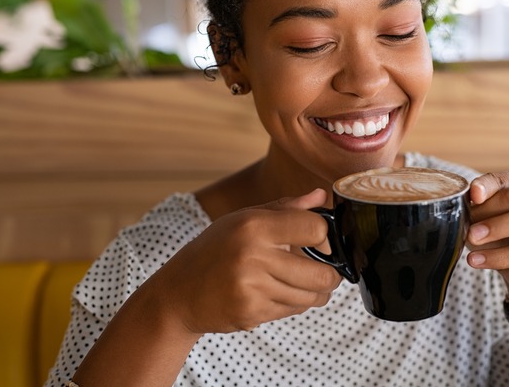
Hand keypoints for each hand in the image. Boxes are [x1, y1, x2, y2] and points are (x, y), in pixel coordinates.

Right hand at [147, 189, 341, 334]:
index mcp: (253, 225)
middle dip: (330, 275)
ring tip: (305, 284)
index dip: (326, 238)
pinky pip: (293, 311)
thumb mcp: (243, 219)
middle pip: (321, 273)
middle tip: (325, 272)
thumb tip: (321, 196)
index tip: (321, 244)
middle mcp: (253, 256)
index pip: (315, 229)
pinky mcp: (251, 313)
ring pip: (311, 297)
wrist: (178, 292)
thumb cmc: (215, 250)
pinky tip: (279, 294)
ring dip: (316, 293)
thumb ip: (285, 208)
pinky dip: (294, 305)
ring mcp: (251, 288)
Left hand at [466, 168, 508, 311]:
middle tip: (467, 228)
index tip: (472, 195)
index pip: (502, 179)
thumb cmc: (504, 239)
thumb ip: (477, 212)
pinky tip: (479, 260)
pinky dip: (501, 256)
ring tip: (473, 240)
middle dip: (488, 211)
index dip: (486, 185)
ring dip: (499, 228)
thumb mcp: (486, 221)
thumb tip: (461, 211)